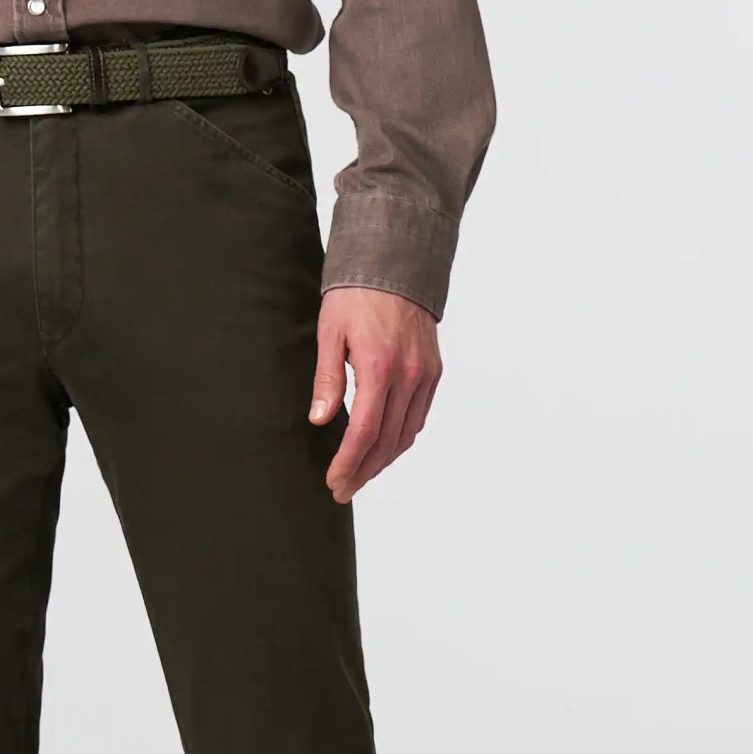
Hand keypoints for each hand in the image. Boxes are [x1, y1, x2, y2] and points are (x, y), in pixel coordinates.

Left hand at [309, 288, 442, 502]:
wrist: (394, 263)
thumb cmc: (354, 295)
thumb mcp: (329, 333)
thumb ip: (327, 379)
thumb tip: (320, 419)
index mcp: (379, 367)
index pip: (364, 432)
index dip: (348, 462)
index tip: (333, 481)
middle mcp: (408, 375)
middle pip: (387, 441)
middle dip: (363, 471)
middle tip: (342, 490)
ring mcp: (425, 374)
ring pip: (406, 434)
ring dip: (383, 461)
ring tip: (360, 476)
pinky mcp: (433, 370)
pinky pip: (418, 416)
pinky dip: (401, 438)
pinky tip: (383, 449)